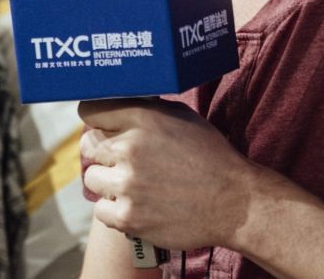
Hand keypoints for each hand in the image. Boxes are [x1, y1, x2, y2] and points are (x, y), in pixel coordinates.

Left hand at [78, 97, 255, 250]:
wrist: (233, 202)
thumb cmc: (209, 156)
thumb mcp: (181, 118)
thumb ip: (146, 110)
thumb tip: (117, 106)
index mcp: (142, 119)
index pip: (90, 111)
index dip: (94, 119)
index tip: (100, 126)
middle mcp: (130, 149)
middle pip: (89, 146)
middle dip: (103, 152)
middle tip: (123, 160)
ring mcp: (127, 185)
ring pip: (92, 178)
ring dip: (108, 181)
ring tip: (132, 185)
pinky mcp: (128, 217)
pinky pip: (100, 210)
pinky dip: (114, 209)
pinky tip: (136, 205)